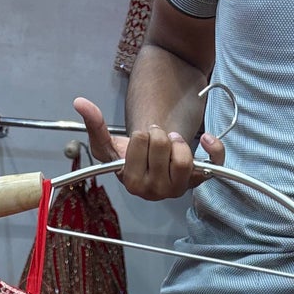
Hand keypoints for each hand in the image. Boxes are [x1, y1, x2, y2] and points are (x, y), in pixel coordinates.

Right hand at [74, 95, 223, 200]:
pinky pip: (213, 165)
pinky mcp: (198, 181)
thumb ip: (94, 125)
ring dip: (178, 141)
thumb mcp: (108, 144)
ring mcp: (178, 188)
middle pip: (163, 146)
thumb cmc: (129, 156)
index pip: (141, 141)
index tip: (142, 139)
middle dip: (159, 134)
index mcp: (132, 182)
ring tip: (172, 142)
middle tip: (157, 138)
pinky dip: (213, 148)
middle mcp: (155, 191)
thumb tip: (80, 102)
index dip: (143, 134)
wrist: (150, 165)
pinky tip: (205, 138)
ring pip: (183, 159)